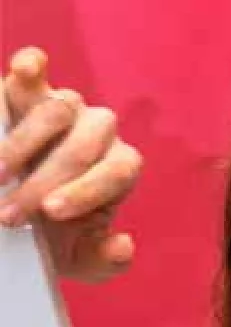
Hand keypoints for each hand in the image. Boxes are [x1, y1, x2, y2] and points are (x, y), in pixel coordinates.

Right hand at [1, 48, 140, 281]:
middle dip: (41, 184)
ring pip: (56, 110)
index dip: (83, 191)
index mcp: (118, 166)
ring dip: (21, 146)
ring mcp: (64, 106)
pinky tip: (25, 71)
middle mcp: (98, 131)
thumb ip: (104, 260)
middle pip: (83, 145)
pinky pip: (35, 68)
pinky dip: (31, 66)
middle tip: (7, 215)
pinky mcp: (28, 90)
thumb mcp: (77, 257)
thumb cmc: (52, 232)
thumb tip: (123, 245)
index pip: (116, 172)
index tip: (49, 213)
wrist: (14, 213)